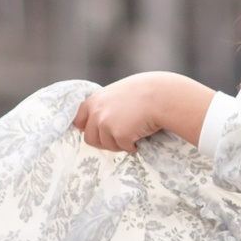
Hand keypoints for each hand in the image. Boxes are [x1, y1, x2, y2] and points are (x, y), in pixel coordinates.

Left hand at [72, 72, 211, 152]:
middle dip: (105, 142)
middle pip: (90, 139)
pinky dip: (133, 146)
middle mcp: (96, 112)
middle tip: (120, 138)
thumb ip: (105, 106)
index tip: (100, 133)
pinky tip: (141, 135)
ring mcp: (106, 124)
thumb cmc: (144, 92)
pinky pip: (124, 148)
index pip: (78, 122)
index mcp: (93, 101)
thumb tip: (100, 123)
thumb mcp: (118, 93)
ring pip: (107, 146)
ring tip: (134, 133)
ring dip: (120, 144)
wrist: (161, 96)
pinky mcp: (119, 134)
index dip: (88, 130)